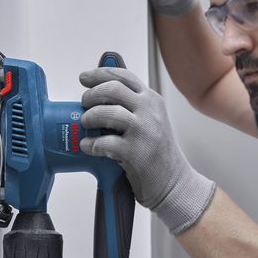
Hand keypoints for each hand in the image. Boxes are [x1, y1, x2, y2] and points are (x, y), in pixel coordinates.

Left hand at [79, 67, 215, 234]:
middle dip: (91, 95)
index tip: (84, 78)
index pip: (123, 76)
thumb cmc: (157, 153)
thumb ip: (131, 106)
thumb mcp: (150, 121)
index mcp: (152, 100)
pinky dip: (91, 144)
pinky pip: (105, 142)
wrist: (174, 183)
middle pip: (113, 89)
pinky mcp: (136, 152)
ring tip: (86, 125)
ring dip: (90, 118)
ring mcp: (144, 131)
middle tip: (84, 104)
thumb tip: (99, 94)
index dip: (99, 74)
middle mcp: (150, 111)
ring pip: (107, 112)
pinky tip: (88, 147)